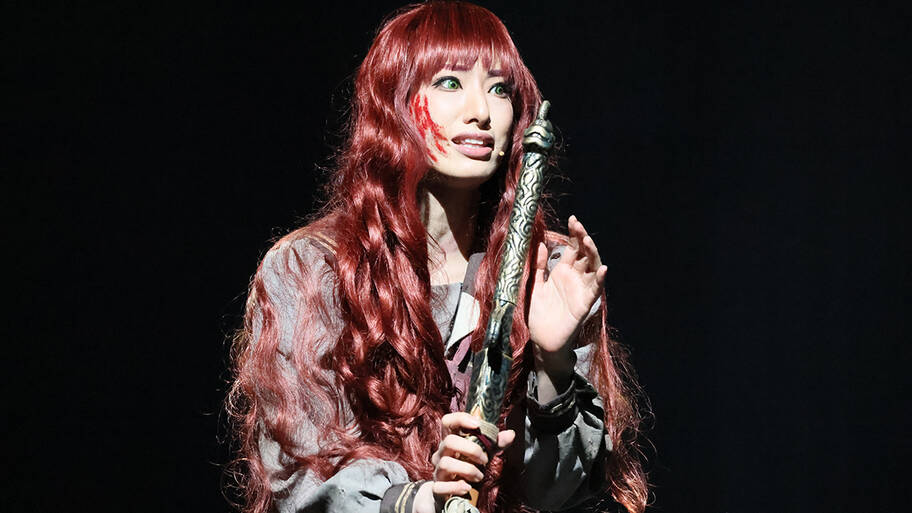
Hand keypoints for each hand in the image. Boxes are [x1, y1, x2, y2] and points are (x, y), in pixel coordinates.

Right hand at [412, 412, 515, 512]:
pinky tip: (467, 488)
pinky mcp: (437, 488)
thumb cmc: (468, 468)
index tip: (478, 425)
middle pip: (449, 441)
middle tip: (485, 459)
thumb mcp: (483, 454)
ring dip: (467, 470)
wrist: (451, 494)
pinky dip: (456, 487)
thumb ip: (495, 444)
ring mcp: (438, 470)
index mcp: (450, 440)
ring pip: (446, 463)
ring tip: (479, 476)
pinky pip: (440, 487)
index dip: (461, 419)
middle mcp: (441, 453)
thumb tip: (511, 434)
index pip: (447, 421)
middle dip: (471, 450)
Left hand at [528, 215, 606, 356]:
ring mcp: (581, 290)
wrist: (542, 340)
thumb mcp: (535, 286)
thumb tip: (539, 244)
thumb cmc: (539, 315)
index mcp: (562, 272)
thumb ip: (539, 267)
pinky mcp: (584, 304)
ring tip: (588, 240)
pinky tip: (603, 269)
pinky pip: (595, 290)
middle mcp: (574, 278)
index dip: (573, 234)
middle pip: (584, 254)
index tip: (572, 219)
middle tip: (578, 224)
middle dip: (582, 238)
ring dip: (592, 254)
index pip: (572, 248)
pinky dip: (599, 279)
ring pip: (592, 267)